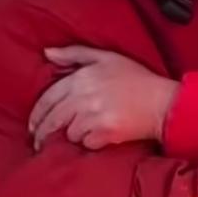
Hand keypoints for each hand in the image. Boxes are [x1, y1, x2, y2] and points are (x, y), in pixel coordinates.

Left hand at [28, 46, 178, 150]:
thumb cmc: (137, 79)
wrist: (163, 102)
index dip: (37, 114)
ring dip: (74, 135)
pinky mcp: (106, 132)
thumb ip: (75, 53)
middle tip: (41, 140)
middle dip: (44, 132)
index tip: (34, 124)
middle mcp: (85, 96)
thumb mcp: (108, 58)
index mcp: (82, 77)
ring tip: (84, 132)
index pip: (48, 98)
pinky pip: (86, 143)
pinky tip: (100, 136)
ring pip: (69, 133)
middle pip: (53, 119)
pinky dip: (90, 143)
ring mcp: (95, 116)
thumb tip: (48, 53)